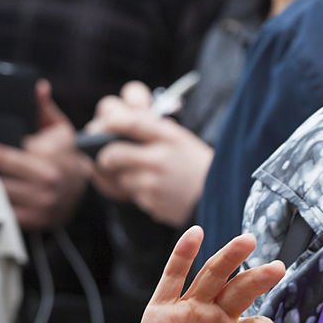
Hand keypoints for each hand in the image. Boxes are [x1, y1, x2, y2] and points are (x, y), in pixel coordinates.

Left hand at [0, 80, 91, 229]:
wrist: (84, 189)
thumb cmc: (65, 155)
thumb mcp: (60, 129)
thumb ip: (44, 109)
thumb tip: (38, 87)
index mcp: (49, 157)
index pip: (4, 155)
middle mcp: (46, 182)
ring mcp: (41, 204)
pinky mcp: (36, 221)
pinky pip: (4, 215)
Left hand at [88, 82, 211, 224]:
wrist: (220, 194)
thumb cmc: (192, 162)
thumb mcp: (178, 137)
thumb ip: (149, 128)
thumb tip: (110, 124)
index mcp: (168, 135)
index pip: (131, 122)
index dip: (110, 121)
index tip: (103, 124)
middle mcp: (160, 157)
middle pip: (113, 153)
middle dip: (105, 156)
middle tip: (106, 157)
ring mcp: (154, 181)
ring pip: (120, 177)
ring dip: (125, 177)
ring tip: (143, 175)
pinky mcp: (151, 201)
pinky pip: (132, 194)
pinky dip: (138, 192)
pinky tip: (155, 189)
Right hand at [119, 227, 318, 322]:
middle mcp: (217, 320)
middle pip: (240, 290)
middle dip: (258, 279)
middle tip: (277, 268)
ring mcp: (189, 314)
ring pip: (211, 277)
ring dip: (229, 257)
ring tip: (247, 240)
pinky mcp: (160, 314)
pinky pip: (172, 278)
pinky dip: (182, 254)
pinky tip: (196, 233)